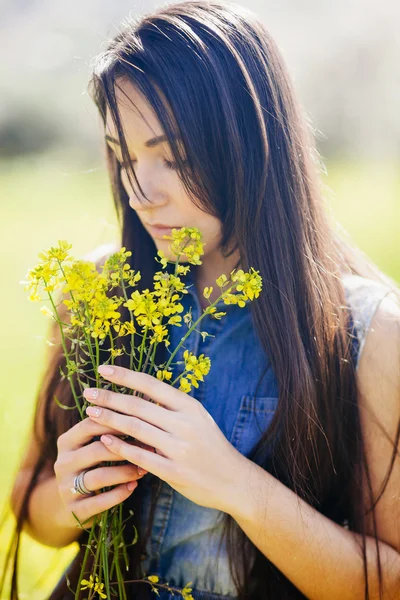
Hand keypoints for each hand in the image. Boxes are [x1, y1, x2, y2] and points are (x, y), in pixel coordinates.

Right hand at [54, 417, 149, 528]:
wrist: (69, 504)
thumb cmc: (91, 466)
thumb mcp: (92, 446)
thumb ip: (109, 429)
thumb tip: (143, 407)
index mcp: (66, 442)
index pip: (89, 426)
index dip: (115, 422)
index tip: (140, 421)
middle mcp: (63, 463)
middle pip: (95, 451)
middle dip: (124, 449)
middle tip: (148, 448)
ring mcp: (65, 487)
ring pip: (98, 477)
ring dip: (124, 472)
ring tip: (143, 469)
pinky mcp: (73, 510)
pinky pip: (99, 502)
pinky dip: (119, 494)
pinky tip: (133, 486)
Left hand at [83, 365, 247, 514]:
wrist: (234, 481)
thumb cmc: (212, 447)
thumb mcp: (198, 419)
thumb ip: (173, 408)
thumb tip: (141, 392)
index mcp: (190, 406)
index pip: (151, 384)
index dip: (125, 375)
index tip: (103, 369)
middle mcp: (185, 423)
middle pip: (138, 405)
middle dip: (110, 397)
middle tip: (88, 391)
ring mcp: (179, 448)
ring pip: (136, 428)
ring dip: (110, 419)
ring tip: (91, 411)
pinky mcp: (174, 471)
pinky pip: (140, 456)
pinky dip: (120, 447)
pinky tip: (104, 440)